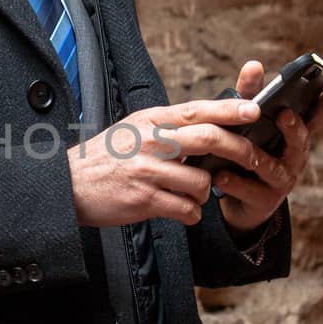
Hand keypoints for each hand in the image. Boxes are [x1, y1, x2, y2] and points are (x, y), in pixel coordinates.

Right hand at [67, 94, 270, 228]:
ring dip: (206, 192)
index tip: (255, 111)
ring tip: (194, 194)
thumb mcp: (134, 129)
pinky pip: (186, 209)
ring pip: (201, 181)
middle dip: (239, 150)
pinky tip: (182, 211)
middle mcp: (150, 142)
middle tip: (253, 159)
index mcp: (150, 120)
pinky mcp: (144, 200)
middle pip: (208, 139)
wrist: (68, 185)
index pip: (197, 110)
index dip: (229, 110)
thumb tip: (207, 127)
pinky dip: (191, 213)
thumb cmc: (105, 157)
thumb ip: (168, 127)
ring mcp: (147, 171)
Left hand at [213, 59, 322, 235]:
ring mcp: (281, 182)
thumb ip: (250, 96)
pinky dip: (235, 183)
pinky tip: (220, 175)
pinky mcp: (263, 201)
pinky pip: (250, 191)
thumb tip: (254, 65)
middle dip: (294, 128)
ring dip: (255, 155)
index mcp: (294, 138)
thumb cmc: (247, 152)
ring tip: (240, 145)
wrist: (237, 199)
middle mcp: (294, 159)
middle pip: (300, 143)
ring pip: (272, 167)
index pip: (314, 120)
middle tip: (284, 114)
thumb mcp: (248, 123)